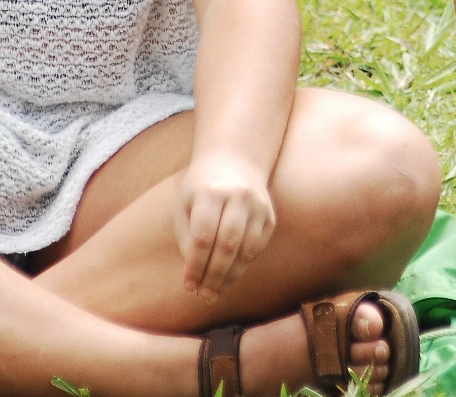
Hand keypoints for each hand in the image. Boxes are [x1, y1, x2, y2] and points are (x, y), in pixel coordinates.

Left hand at [174, 151, 276, 301]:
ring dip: (231, 275)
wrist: (234, 159)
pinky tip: (230, 274)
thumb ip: (188, 239)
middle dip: (214, 276)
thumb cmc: (201, 188)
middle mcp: (237, 197)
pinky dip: (243, 264)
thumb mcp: (185, 206)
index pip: (202, 237)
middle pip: (227, 245)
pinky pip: (258, 246)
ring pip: (246, 249)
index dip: (195, 265)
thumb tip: (196, 275)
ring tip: (216, 291)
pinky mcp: (270, 214)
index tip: (188, 285)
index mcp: (210, 193)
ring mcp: (258, 205)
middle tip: (204, 296)